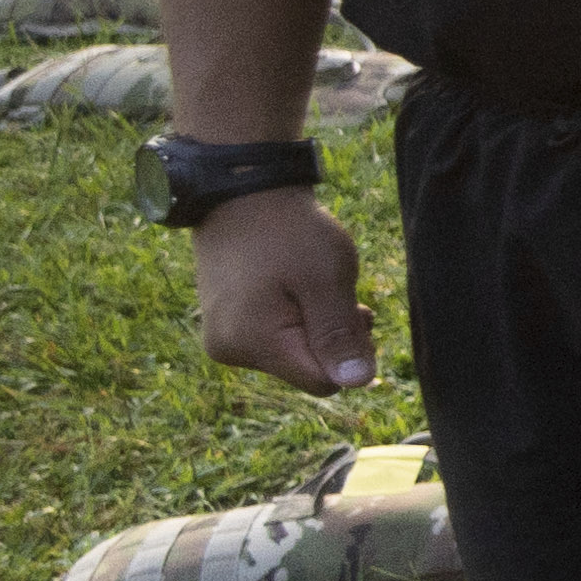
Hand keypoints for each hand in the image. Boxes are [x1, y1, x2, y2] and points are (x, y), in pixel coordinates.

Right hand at [190, 186, 375, 394]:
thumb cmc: (289, 233)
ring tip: (310, 285)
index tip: (353, 313)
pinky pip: (273, 340)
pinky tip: (292, 288)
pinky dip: (293, 320)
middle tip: (336, 296)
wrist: (242, 197)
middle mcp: (229, 351)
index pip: (323, 383)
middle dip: (331, 339)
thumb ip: (340, 334)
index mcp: (254, 344)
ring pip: (292, 354)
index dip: (348, 354)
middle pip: (307, 369)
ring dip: (314, 326)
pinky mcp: (223, 327)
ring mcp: (222, 339)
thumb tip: (358, 382)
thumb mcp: (326, 280)